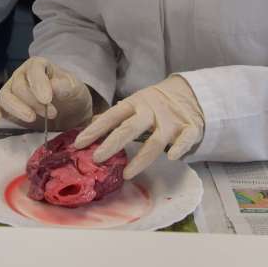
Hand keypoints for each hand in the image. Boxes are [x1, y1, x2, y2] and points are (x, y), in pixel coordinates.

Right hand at [0, 57, 93, 129]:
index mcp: (38, 65)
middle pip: (19, 86)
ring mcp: (12, 91)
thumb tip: (55, 85)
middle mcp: (21, 76)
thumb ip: (67, 86)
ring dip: (18, 109)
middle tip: (52, 113)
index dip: (38, 83)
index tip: (47, 99)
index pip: (33, 69)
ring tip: (33, 119)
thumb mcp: (76, 89)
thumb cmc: (70, 95)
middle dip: (33, 102)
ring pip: (5, 97)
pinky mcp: (6, 108)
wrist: (69, 111)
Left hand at [74, 74, 203, 179]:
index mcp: (135, 104)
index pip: (112, 116)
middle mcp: (151, 111)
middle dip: (113, 143)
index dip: (95, 129)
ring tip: (127, 173)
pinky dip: (180, 147)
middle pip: (131, 128)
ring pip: (156, 140)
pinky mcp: (189, 127)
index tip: (79, 143)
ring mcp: (170, 120)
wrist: (188, 93)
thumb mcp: (134, 104)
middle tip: (97, 158)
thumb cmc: (154, 104)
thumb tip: (89, 126)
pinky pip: (186, 138)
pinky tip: (172, 157)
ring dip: (141, 157)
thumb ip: (115, 117)